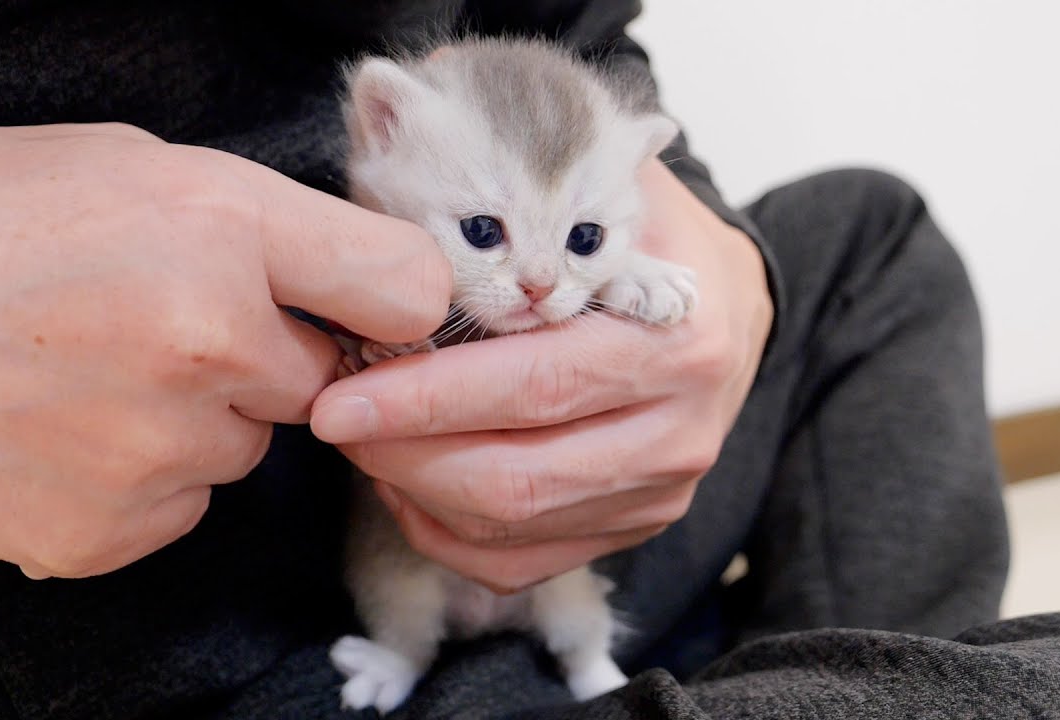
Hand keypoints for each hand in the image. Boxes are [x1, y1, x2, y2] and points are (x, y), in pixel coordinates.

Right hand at [0, 124, 449, 578]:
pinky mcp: (111, 530)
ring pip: (246, 447)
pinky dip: (141, 477)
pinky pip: (181, 504)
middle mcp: (209, 342)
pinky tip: (63, 428)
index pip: (406, 286)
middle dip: (266, 357)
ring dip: (200, 418)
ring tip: (94, 374)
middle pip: (321, 380)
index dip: (388, 300)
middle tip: (167, 325)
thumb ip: (249, 222)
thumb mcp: (116, 162)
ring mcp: (160, 448)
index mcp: (220, 225)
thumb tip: (335, 281)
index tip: (358, 309)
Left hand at [310, 161, 771, 591]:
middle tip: (333, 421)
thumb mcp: (604, 183)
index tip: (338, 394)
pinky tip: (410, 486)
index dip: (426, 397)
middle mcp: (679, 429)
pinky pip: (520, 560)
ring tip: (364, 442)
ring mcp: (660, 490)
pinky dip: (447, 533)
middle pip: (517, 472)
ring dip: (416, 491)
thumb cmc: (643, 240)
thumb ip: (523, 165)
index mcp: (676, 337)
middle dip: (405, 453)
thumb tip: (404, 108)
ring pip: (513, 526)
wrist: (725, 309)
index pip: (533, 384)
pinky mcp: (632, 526)